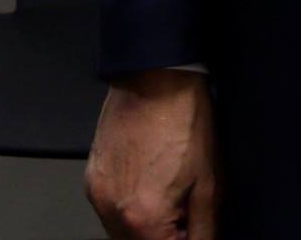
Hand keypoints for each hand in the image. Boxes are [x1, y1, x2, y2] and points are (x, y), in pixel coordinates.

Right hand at [86, 70, 218, 239]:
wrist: (156, 76)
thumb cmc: (184, 120)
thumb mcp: (208, 184)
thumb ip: (204, 231)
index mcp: (143, 218)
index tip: (191, 226)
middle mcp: (112, 211)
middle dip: (162, 237)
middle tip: (181, 212)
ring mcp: (97, 194)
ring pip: (120, 235)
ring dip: (143, 227)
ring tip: (165, 193)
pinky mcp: (91, 177)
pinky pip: (109, 211)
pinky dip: (127, 209)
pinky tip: (147, 183)